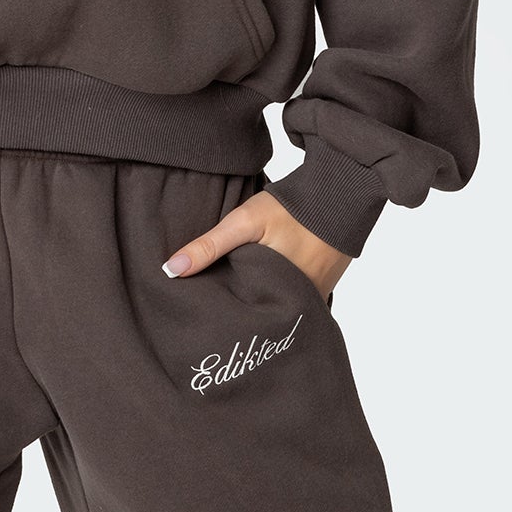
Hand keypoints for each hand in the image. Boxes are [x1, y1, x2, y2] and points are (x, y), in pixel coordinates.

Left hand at [161, 192, 351, 300]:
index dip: (223, 316)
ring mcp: (315, 298)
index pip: (244, 317)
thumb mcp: (245, 222)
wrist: (340, 193)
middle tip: (215, 312)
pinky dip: (281, 294)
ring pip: (279, 307)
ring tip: (237, 299)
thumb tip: (171, 270)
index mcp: (278, 294)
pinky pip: (296, 299)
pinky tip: (265, 284)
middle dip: (242, 314)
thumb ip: (210, 245)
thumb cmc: (291, 208)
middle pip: (262, 315)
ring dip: (262, 303)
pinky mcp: (323, 288)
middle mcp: (300, 304)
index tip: (203, 314)